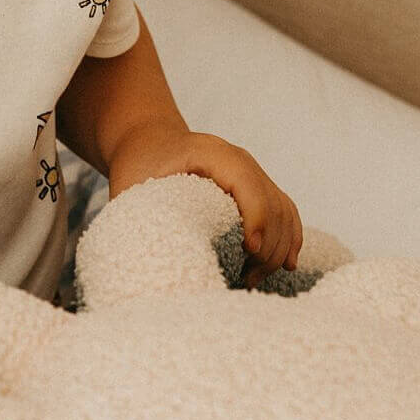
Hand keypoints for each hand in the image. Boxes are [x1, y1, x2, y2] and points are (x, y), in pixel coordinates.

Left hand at [107, 124, 303, 289]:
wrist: (148, 140)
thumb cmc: (137, 163)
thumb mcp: (130, 185)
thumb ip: (137, 214)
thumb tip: (143, 259)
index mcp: (210, 152)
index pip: (246, 182)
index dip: (255, 217)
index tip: (250, 252)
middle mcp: (239, 158)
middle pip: (272, 202)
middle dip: (267, 245)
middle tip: (245, 279)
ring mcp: (252, 170)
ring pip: (283, 210)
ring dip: (277, 248)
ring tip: (252, 279)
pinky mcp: (256, 185)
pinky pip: (284, 209)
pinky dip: (289, 237)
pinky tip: (286, 264)